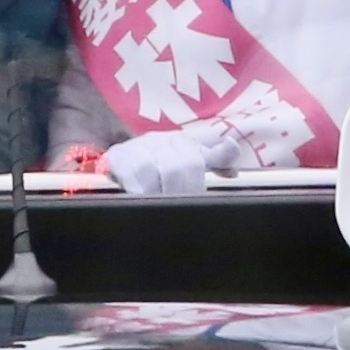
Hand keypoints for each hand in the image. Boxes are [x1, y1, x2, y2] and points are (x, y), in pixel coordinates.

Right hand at [104, 125, 241, 196]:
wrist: (129, 162)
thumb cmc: (168, 166)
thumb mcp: (195, 161)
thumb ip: (218, 159)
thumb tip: (232, 150)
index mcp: (182, 142)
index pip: (194, 162)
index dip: (194, 185)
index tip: (193, 200)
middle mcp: (159, 140)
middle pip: (173, 168)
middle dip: (176, 192)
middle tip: (176, 209)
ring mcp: (136, 147)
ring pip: (149, 168)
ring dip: (153, 191)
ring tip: (157, 203)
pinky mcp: (117, 155)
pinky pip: (126, 169)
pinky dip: (133, 185)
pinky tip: (138, 195)